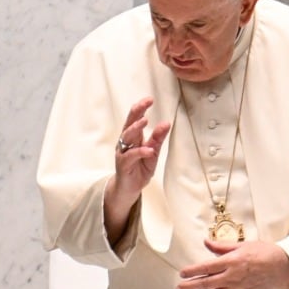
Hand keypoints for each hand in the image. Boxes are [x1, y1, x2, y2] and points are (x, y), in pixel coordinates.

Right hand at [104, 97, 170, 241]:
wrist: (128, 189)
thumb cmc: (139, 168)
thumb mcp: (152, 152)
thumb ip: (157, 139)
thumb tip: (166, 123)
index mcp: (132, 137)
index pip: (135, 119)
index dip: (140, 108)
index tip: (149, 99)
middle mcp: (125, 142)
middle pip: (129, 124)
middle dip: (137, 112)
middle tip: (146, 103)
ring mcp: (122, 153)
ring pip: (126, 137)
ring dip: (135, 129)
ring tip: (145, 122)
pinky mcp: (123, 165)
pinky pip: (130, 156)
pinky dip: (139, 152)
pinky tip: (148, 149)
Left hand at [176, 239, 288, 288]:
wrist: (285, 267)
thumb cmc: (265, 253)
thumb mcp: (242, 245)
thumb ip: (222, 246)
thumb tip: (206, 242)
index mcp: (231, 262)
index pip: (206, 268)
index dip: (192, 272)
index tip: (182, 274)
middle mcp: (232, 277)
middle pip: (205, 284)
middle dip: (189, 287)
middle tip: (178, 288)